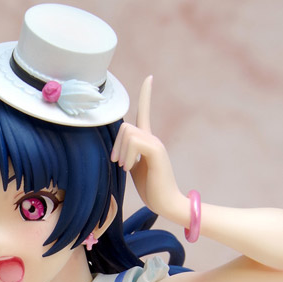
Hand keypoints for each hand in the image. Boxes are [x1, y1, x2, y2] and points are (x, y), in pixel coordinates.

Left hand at [111, 76, 187, 222]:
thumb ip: (128, 155)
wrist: (166, 203)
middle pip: (125, 126)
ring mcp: (156, 144)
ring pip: (128, 133)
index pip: (145, 112)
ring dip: (121, 152)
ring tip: (125, 167)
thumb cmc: (151, 188)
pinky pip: (135, 142)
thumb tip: (116, 151)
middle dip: (116, 143)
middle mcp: (153, 138)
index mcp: (148, 141)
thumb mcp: (135, 169)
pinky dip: (127, 156)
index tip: (150, 78)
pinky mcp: (156, 151)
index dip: (146, 95)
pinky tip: (130, 168)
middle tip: (117, 162)